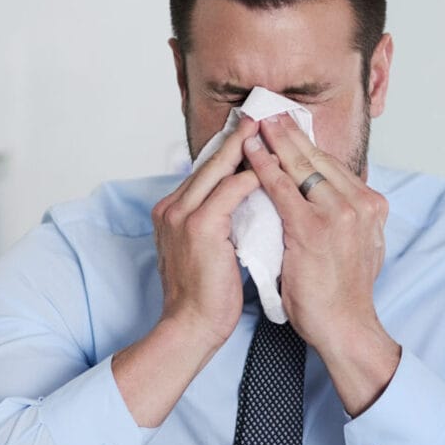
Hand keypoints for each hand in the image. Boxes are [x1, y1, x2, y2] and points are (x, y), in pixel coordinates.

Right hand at [150, 114, 262, 355]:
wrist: (190, 327)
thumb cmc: (206, 297)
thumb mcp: (209, 251)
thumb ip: (218, 223)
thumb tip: (245, 205)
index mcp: (171, 211)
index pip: (204, 171)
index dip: (230, 151)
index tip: (253, 133)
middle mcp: (171, 207)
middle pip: (210, 161)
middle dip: (239, 138)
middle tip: (265, 117)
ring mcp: (182, 214)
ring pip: (219, 169)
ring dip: (248, 149)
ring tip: (273, 133)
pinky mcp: (199, 226)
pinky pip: (230, 190)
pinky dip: (253, 177)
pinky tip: (274, 170)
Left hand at [244, 114, 401, 413]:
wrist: (346, 326)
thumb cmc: (344, 294)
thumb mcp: (359, 246)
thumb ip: (348, 219)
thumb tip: (330, 200)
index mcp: (372, 205)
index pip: (334, 165)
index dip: (308, 145)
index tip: (290, 127)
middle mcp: (360, 203)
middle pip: (319, 158)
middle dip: (291, 133)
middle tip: (269, 113)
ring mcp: (339, 213)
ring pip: (301, 166)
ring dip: (275, 142)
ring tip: (256, 125)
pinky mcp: (313, 228)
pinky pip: (283, 188)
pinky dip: (264, 167)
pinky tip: (251, 154)